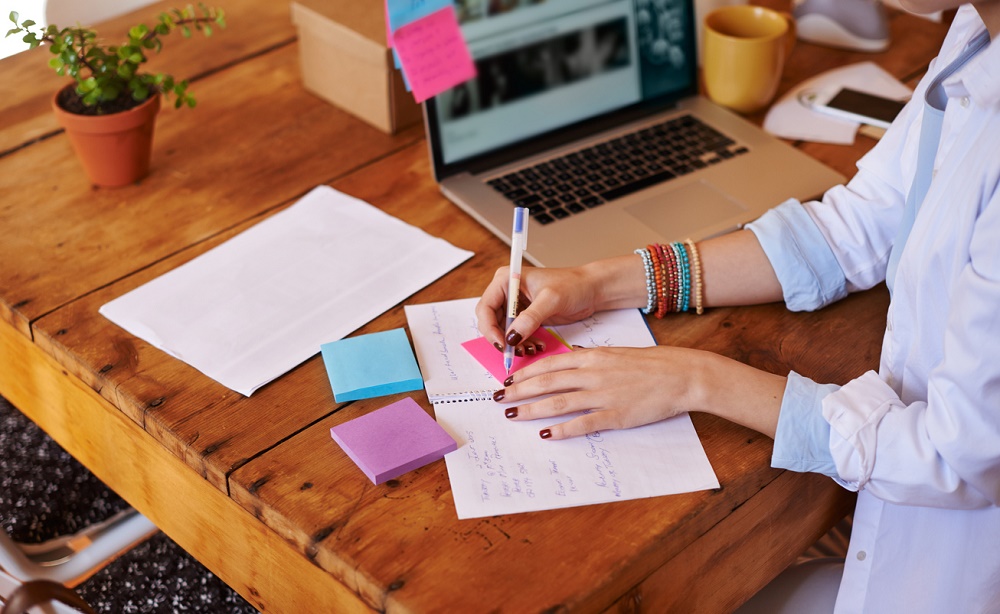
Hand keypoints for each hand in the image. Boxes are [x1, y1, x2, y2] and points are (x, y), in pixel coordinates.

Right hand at [475, 255, 646, 351]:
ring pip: (503, 331)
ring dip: (513, 344)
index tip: (502, 344)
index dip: (489, 328)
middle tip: (514, 352)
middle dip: (501, 339)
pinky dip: (523, 343)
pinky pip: (516, 334)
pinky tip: (536, 346)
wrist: (591, 289)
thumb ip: (530, 318)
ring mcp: (515, 305)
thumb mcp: (551, 300)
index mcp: (505, 280)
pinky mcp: (525, 316)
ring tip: (530, 350)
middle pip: (490, 321)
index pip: (486, 307)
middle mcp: (506, 291)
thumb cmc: (573, 285)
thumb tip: (511, 336)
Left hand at [495, 345, 784, 439]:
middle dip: (519, 391)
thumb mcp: (617, 353)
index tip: (509, 379)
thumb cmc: (652, 364)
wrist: (682, 375)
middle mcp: (592, 375)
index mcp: (593, 357)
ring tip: (512, 415)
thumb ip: (592, 358)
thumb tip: (572, 360)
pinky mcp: (615, 415)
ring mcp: (602, 395)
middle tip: (498, 399)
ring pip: (558, 402)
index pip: (550, 363)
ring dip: (531, 409)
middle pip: (547, 382)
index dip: (526, 372)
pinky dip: (562, 429)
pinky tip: (546, 434)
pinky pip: (582, 424)